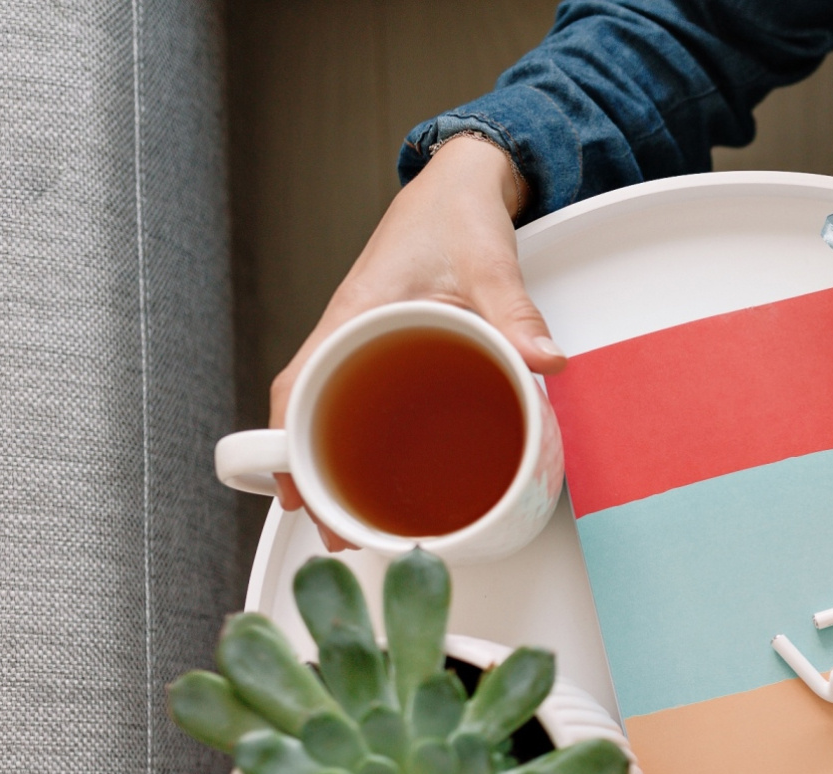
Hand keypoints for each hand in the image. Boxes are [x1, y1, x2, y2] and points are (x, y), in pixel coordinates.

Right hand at [268, 134, 565, 549]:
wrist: (461, 182)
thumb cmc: (455, 213)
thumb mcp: (489, 263)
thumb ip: (516, 315)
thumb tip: (546, 362)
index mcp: (355, 316)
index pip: (297, 387)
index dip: (287, 446)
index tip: (295, 494)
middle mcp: (349, 334)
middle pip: (305, 415)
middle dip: (311, 476)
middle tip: (340, 532)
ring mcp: (365, 343)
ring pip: (329, 411)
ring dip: (335, 464)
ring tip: (357, 520)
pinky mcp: (388, 348)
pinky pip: (361, 399)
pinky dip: (364, 439)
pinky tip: (388, 474)